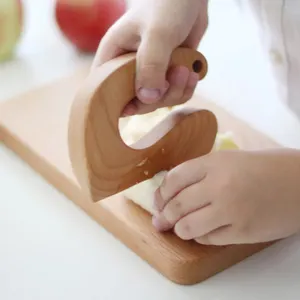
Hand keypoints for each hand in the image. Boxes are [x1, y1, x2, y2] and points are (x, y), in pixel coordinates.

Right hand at [92, 0, 208, 115]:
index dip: (120, 103)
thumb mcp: (158, 33)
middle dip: (159, 97)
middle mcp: (128, 70)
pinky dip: (185, 89)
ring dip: (176, 92)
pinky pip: (174, 95)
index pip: (105, 91)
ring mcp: (149, 74)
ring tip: (186, 70)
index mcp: (113, 58)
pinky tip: (192, 73)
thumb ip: (151, 65)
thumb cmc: (166, 4)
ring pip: (158, 101)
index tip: (142, 102)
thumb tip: (148, 99)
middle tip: (176, 74)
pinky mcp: (166, 75)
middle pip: (136, 103)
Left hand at [152, 149, 299, 244]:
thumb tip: (172, 192)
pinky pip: (208, 239)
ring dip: (179, 229)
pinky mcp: (242, 231)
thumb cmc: (263, 168)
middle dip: (163, 216)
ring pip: (188, 227)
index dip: (161, 193)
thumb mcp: (229, 160)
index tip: (159, 201)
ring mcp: (231, 210)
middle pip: (176, 205)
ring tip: (180, 228)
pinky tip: (203, 232)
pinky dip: (200, 237)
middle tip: (160, 221)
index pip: (174, 179)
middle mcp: (219, 185)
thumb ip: (201, 173)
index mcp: (214, 162)